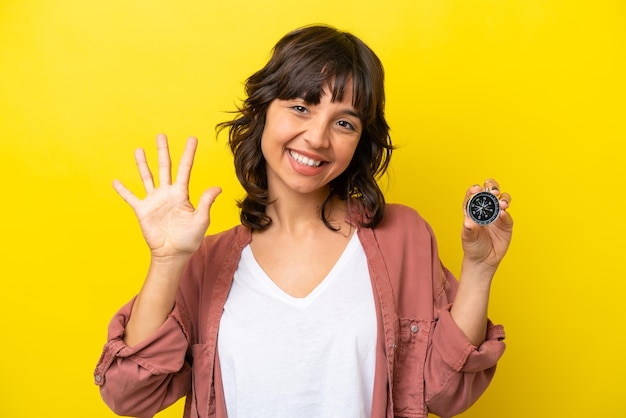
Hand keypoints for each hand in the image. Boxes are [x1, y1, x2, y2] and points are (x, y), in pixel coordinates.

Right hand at [113, 134, 221, 258]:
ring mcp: (154, 201)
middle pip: (164, 167)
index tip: (192, 138)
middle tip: (161, 136)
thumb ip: (206, 203)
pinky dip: (123, 190)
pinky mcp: (142, 210)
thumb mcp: (201, 220)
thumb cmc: (189, 239)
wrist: (173, 254)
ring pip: (147, 177)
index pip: (185, 169)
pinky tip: (116, 182)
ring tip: (139, 150)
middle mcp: (167, 193)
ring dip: (142, 164)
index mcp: (182, 193)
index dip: (188, 153)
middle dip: (163, 151)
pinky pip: (131, 198)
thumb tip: (217, 187)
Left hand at [461, 179, 512, 270]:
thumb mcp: (467, 238)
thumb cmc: (473, 246)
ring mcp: (497, 215)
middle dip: (492, 187)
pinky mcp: (506, 223)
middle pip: (489, 192)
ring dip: (503, 198)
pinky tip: (503, 214)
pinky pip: (507, 216)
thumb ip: (468, 229)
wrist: (483, 260)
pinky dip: (506, 213)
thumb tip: (468, 222)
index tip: (477, 189)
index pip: (473, 195)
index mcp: (472, 209)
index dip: (474, 190)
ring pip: (502, 199)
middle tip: (493, 192)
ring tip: (502, 204)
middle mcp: (486, 209)